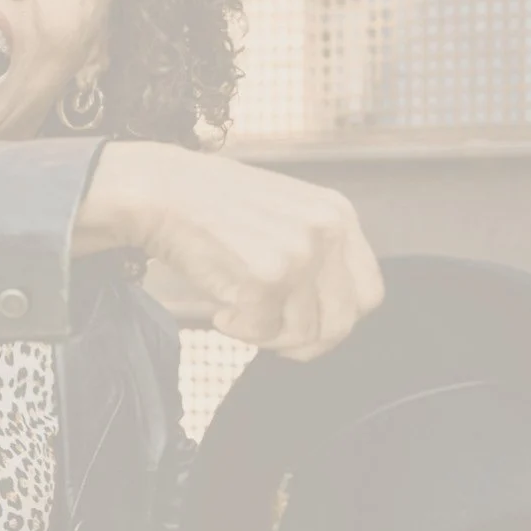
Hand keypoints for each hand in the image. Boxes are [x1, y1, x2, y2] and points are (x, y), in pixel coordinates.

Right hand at [74, 141, 384, 359]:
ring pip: (302, 335)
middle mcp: (327, 231)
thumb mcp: (287, 217)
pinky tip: (218, 306)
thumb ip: (318, 256)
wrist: (162, 191)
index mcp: (338, 215)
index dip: (333, 318)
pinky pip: (261, 332)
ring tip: (236, 309)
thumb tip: (329, 323)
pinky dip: (236, 329)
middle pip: (341, 323)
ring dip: (265, 334)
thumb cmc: (213, 209)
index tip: (297, 317)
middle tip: (265, 327)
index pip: (368, 295)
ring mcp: (299, 253)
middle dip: (301, 339)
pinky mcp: (266, 276)